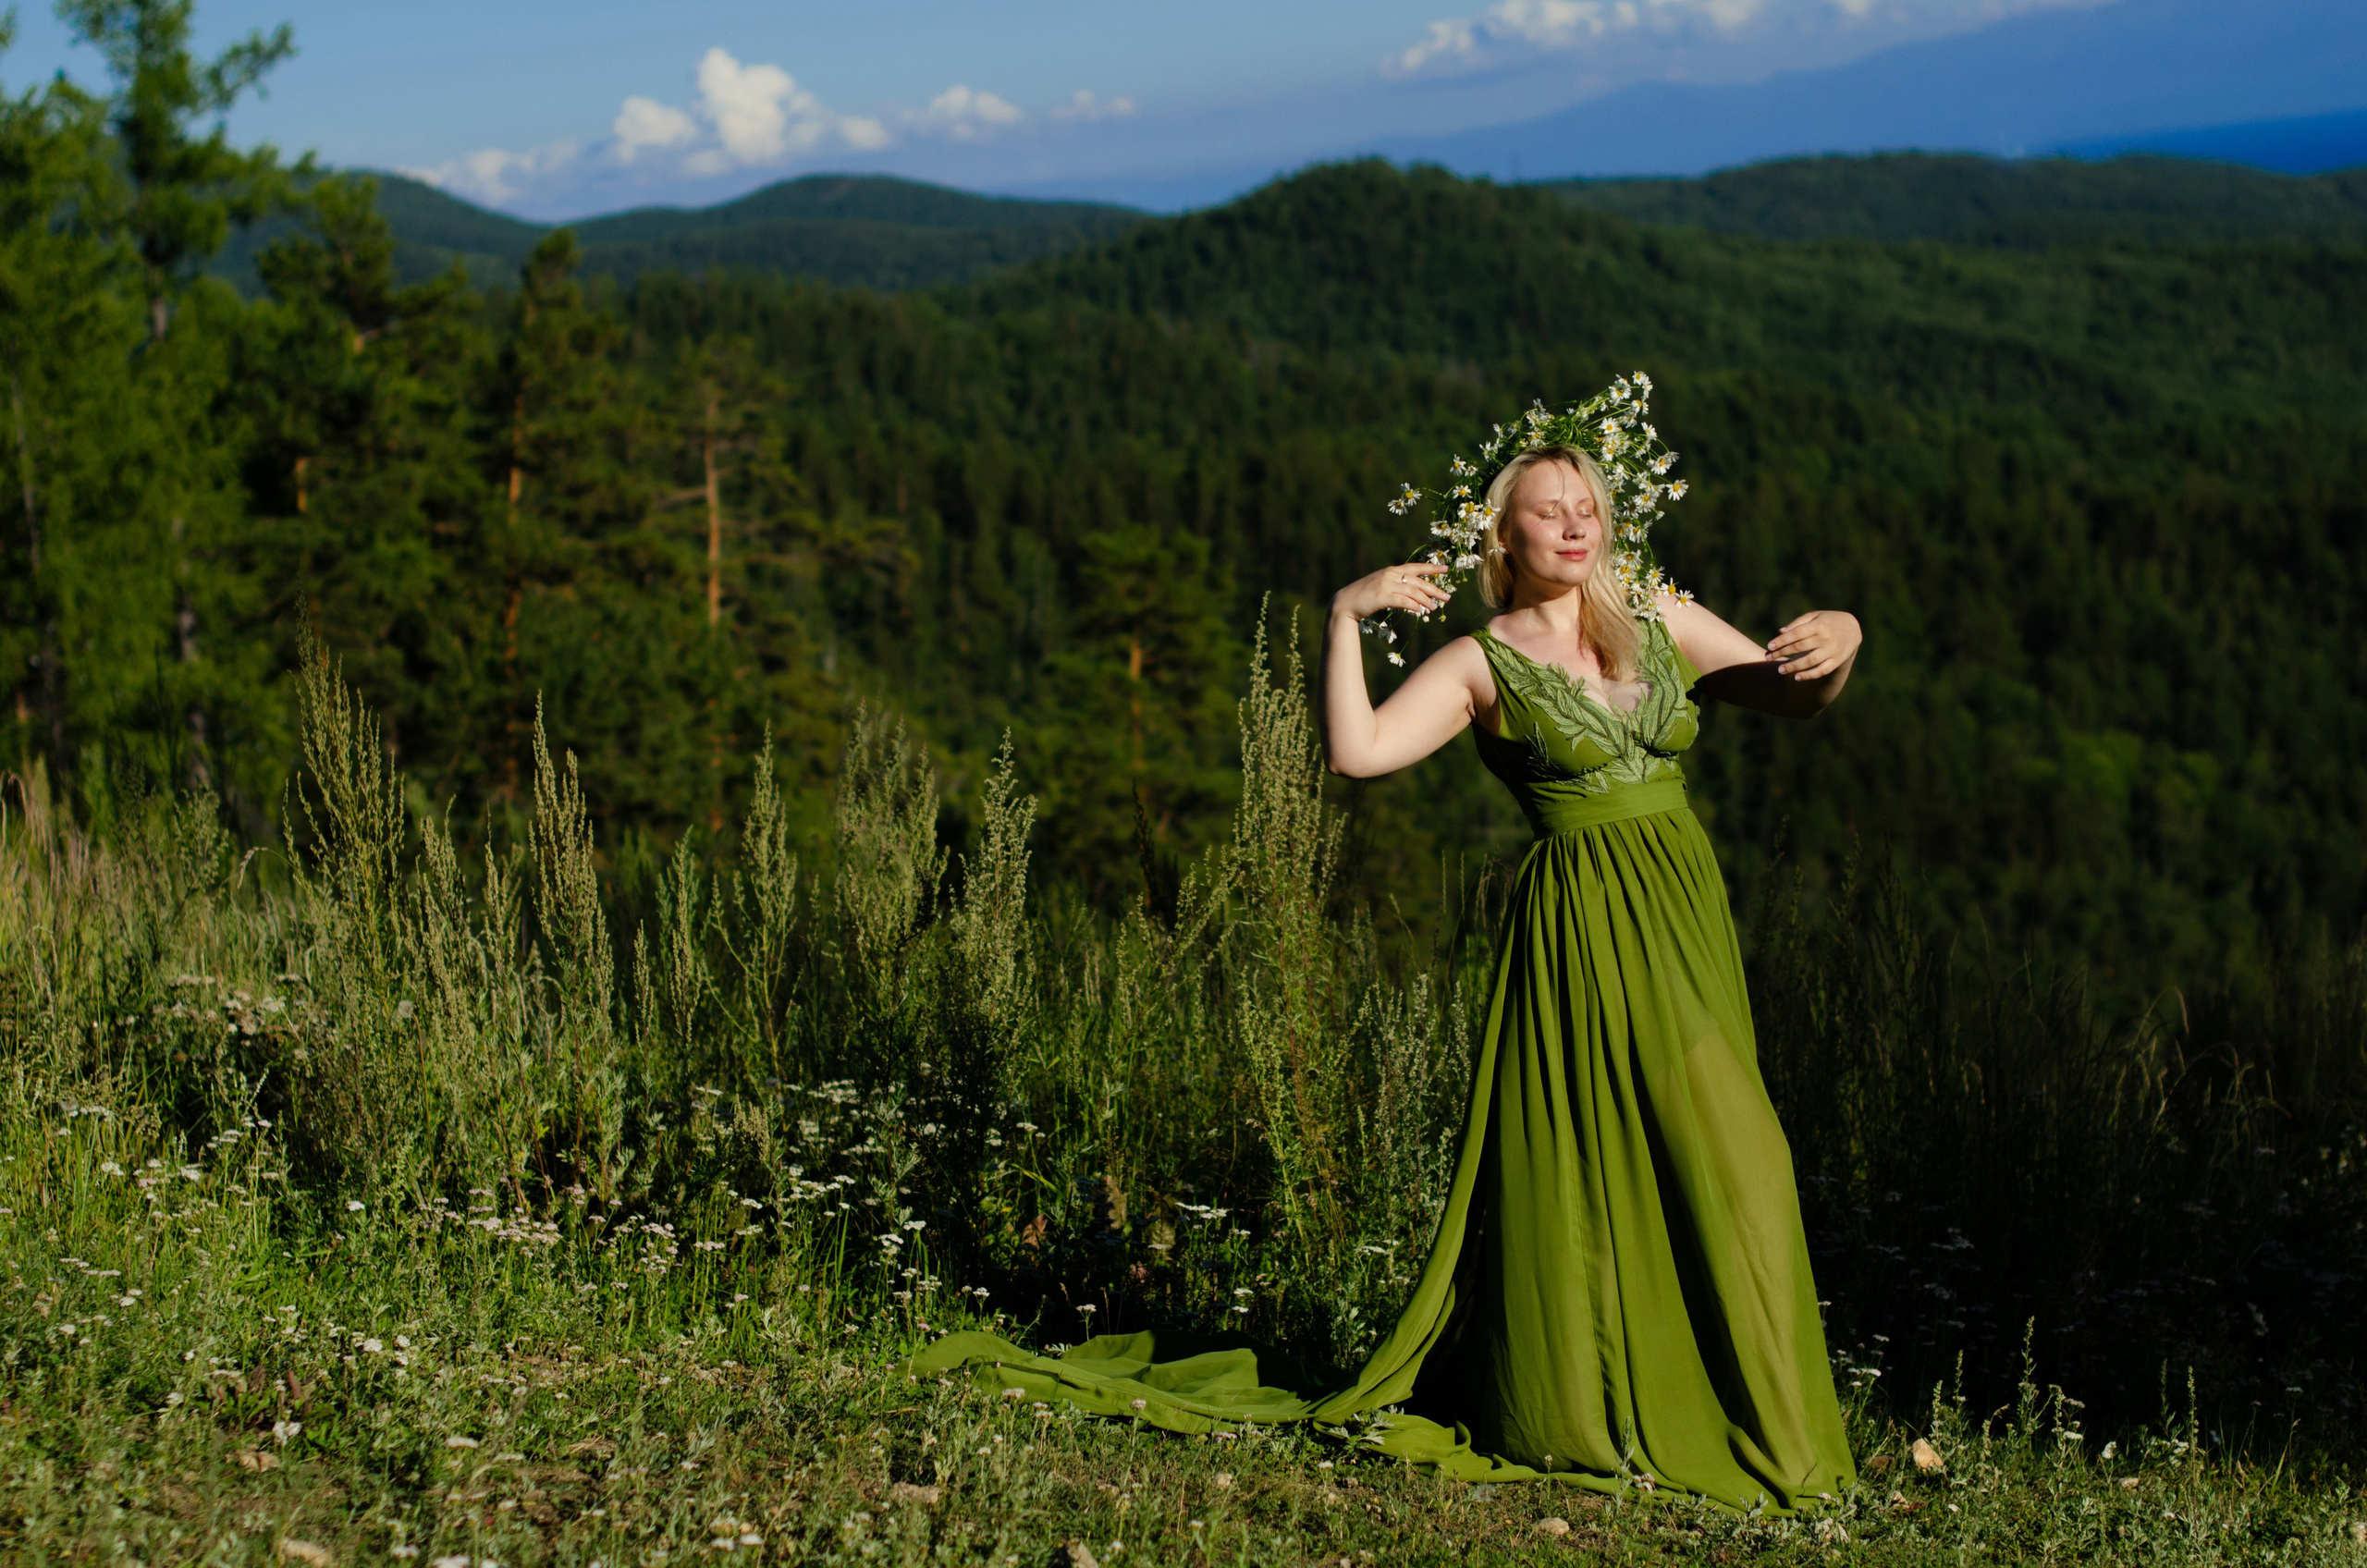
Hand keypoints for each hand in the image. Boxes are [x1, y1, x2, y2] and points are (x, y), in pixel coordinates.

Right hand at [1332, 561, 1451, 620]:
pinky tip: (1420, 611)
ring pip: (1413, 592)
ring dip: (1425, 601)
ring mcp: (1386, 585)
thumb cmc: (1364, 596)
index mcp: (1392, 570)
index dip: (1432, 567)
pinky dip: (1413, 606)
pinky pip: (1403, 601)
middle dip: (1434, 589)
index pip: (1416, 567)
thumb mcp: (1382, 586)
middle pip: (1418, 581)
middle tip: (1447, 597)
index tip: (1446, 569)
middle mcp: (1390, 575)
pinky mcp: (1382, 597)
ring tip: (1434, 608)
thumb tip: (1414, 594)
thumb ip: (1397, 586)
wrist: (1345, 602)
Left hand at [1766, 610, 1859, 680]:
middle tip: (1768, 658)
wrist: (1854, 629)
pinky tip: (1796, 677)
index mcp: (1819, 625)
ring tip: (1780, 670)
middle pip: (1800, 647)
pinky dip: (1809, 675)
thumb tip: (1780, 632)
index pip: (1796, 633)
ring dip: (1794, 666)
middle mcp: (1826, 638)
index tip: (1769, 646)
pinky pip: (1822, 670)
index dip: (1782, 640)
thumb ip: (1798, 623)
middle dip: (1782, 653)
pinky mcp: (1837, 661)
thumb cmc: (1828, 621)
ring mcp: (1832, 650)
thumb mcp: (1815, 616)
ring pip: (1810, 661)